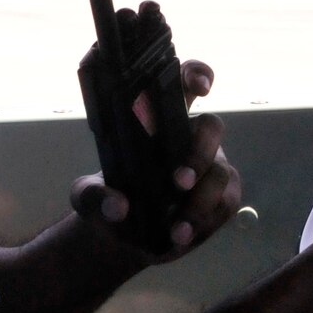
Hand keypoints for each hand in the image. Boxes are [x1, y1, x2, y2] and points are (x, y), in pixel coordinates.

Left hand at [70, 58, 238, 261]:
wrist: (126, 237)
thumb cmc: (109, 201)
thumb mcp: (88, 199)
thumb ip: (95, 198)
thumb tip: (118, 207)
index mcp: (160, 124)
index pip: (182, 86)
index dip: (196, 75)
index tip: (200, 86)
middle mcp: (192, 139)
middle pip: (212, 127)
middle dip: (199, 152)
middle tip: (178, 182)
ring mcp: (213, 167)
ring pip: (221, 173)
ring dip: (199, 201)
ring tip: (176, 228)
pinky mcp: (223, 197)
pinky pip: (225, 204)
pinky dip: (203, 223)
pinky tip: (181, 236)